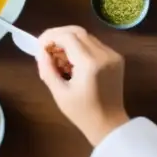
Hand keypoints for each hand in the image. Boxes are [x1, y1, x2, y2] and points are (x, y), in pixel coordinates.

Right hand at [37, 26, 128, 146]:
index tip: (40, 46)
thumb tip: (41, 50)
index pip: (67, 36)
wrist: (109, 124)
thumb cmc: (82, 113)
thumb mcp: (59, 93)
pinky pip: (94, 44)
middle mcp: (104, 54)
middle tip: (46, 47)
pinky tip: (73, 60)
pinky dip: (80, 46)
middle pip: (77, 31)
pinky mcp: (116, 57)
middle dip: (58, 35)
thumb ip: (47, 68)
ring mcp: (113, 55)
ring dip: (69, 40)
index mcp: (90, 64)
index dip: (50, 37)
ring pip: (86, 36)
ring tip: (58, 56)